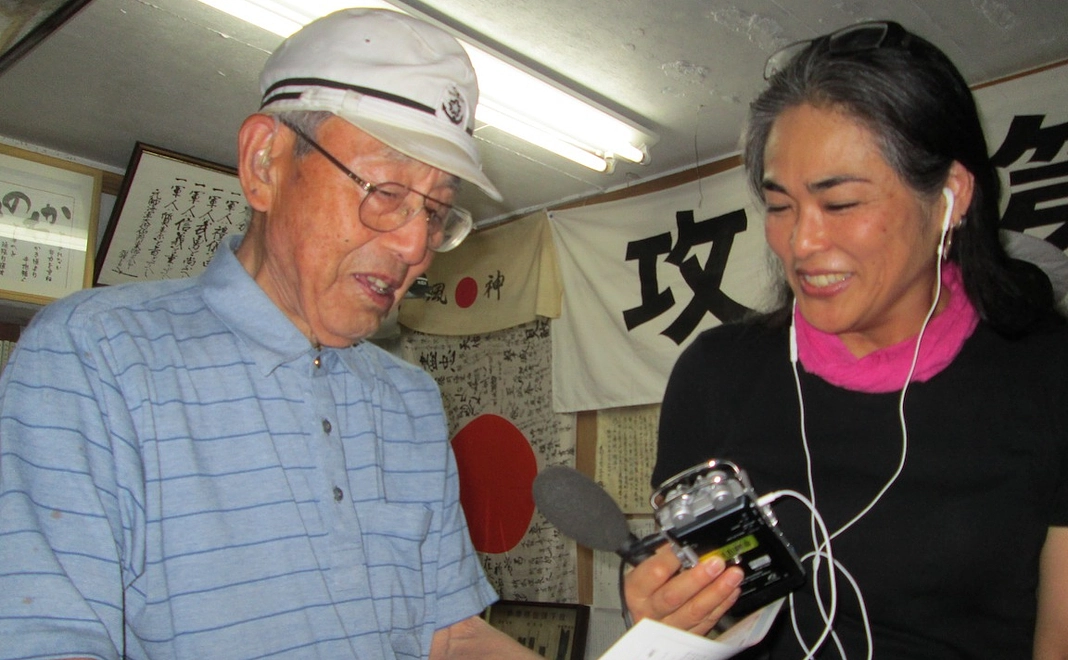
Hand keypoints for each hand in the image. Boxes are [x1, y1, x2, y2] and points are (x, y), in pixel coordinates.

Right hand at [623, 543, 744, 635]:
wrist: (645, 617)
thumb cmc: (645, 589)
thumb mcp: (643, 570)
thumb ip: (663, 555)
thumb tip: (686, 540)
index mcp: (637, 590)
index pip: (654, 573)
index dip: (673, 558)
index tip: (689, 546)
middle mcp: (650, 611)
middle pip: (674, 596)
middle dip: (698, 578)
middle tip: (717, 563)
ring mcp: (668, 627)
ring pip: (694, 612)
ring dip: (716, 592)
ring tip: (733, 575)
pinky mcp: (686, 636)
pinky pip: (706, 622)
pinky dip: (721, 605)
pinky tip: (732, 591)